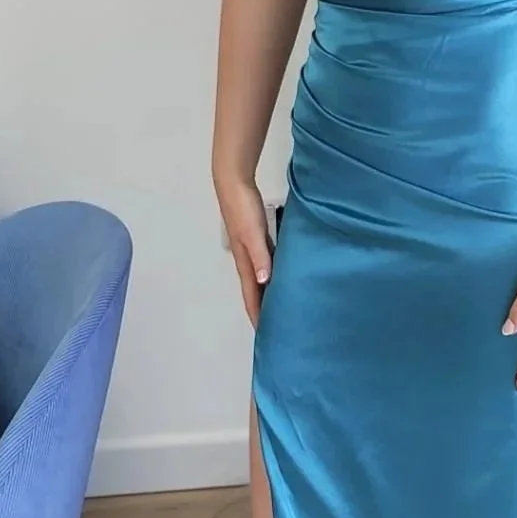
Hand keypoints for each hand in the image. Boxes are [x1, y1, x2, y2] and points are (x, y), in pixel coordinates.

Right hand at [219, 180, 274, 328]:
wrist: (233, 183)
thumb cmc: (243, 208)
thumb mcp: (253, 233)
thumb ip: (260, 256)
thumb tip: (264, 282)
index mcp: (245, 261)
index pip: (251, 296)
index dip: (257, 315)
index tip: (266, 334)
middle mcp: (247, 260)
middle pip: (255, 291)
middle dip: (262, 310)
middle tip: (277, 326)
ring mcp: (251, 249)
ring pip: (261, 279)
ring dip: (268, 294)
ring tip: (281, 307)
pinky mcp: (257, 238)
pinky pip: (266, 263)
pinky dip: (272, 275)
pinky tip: (283, 276)